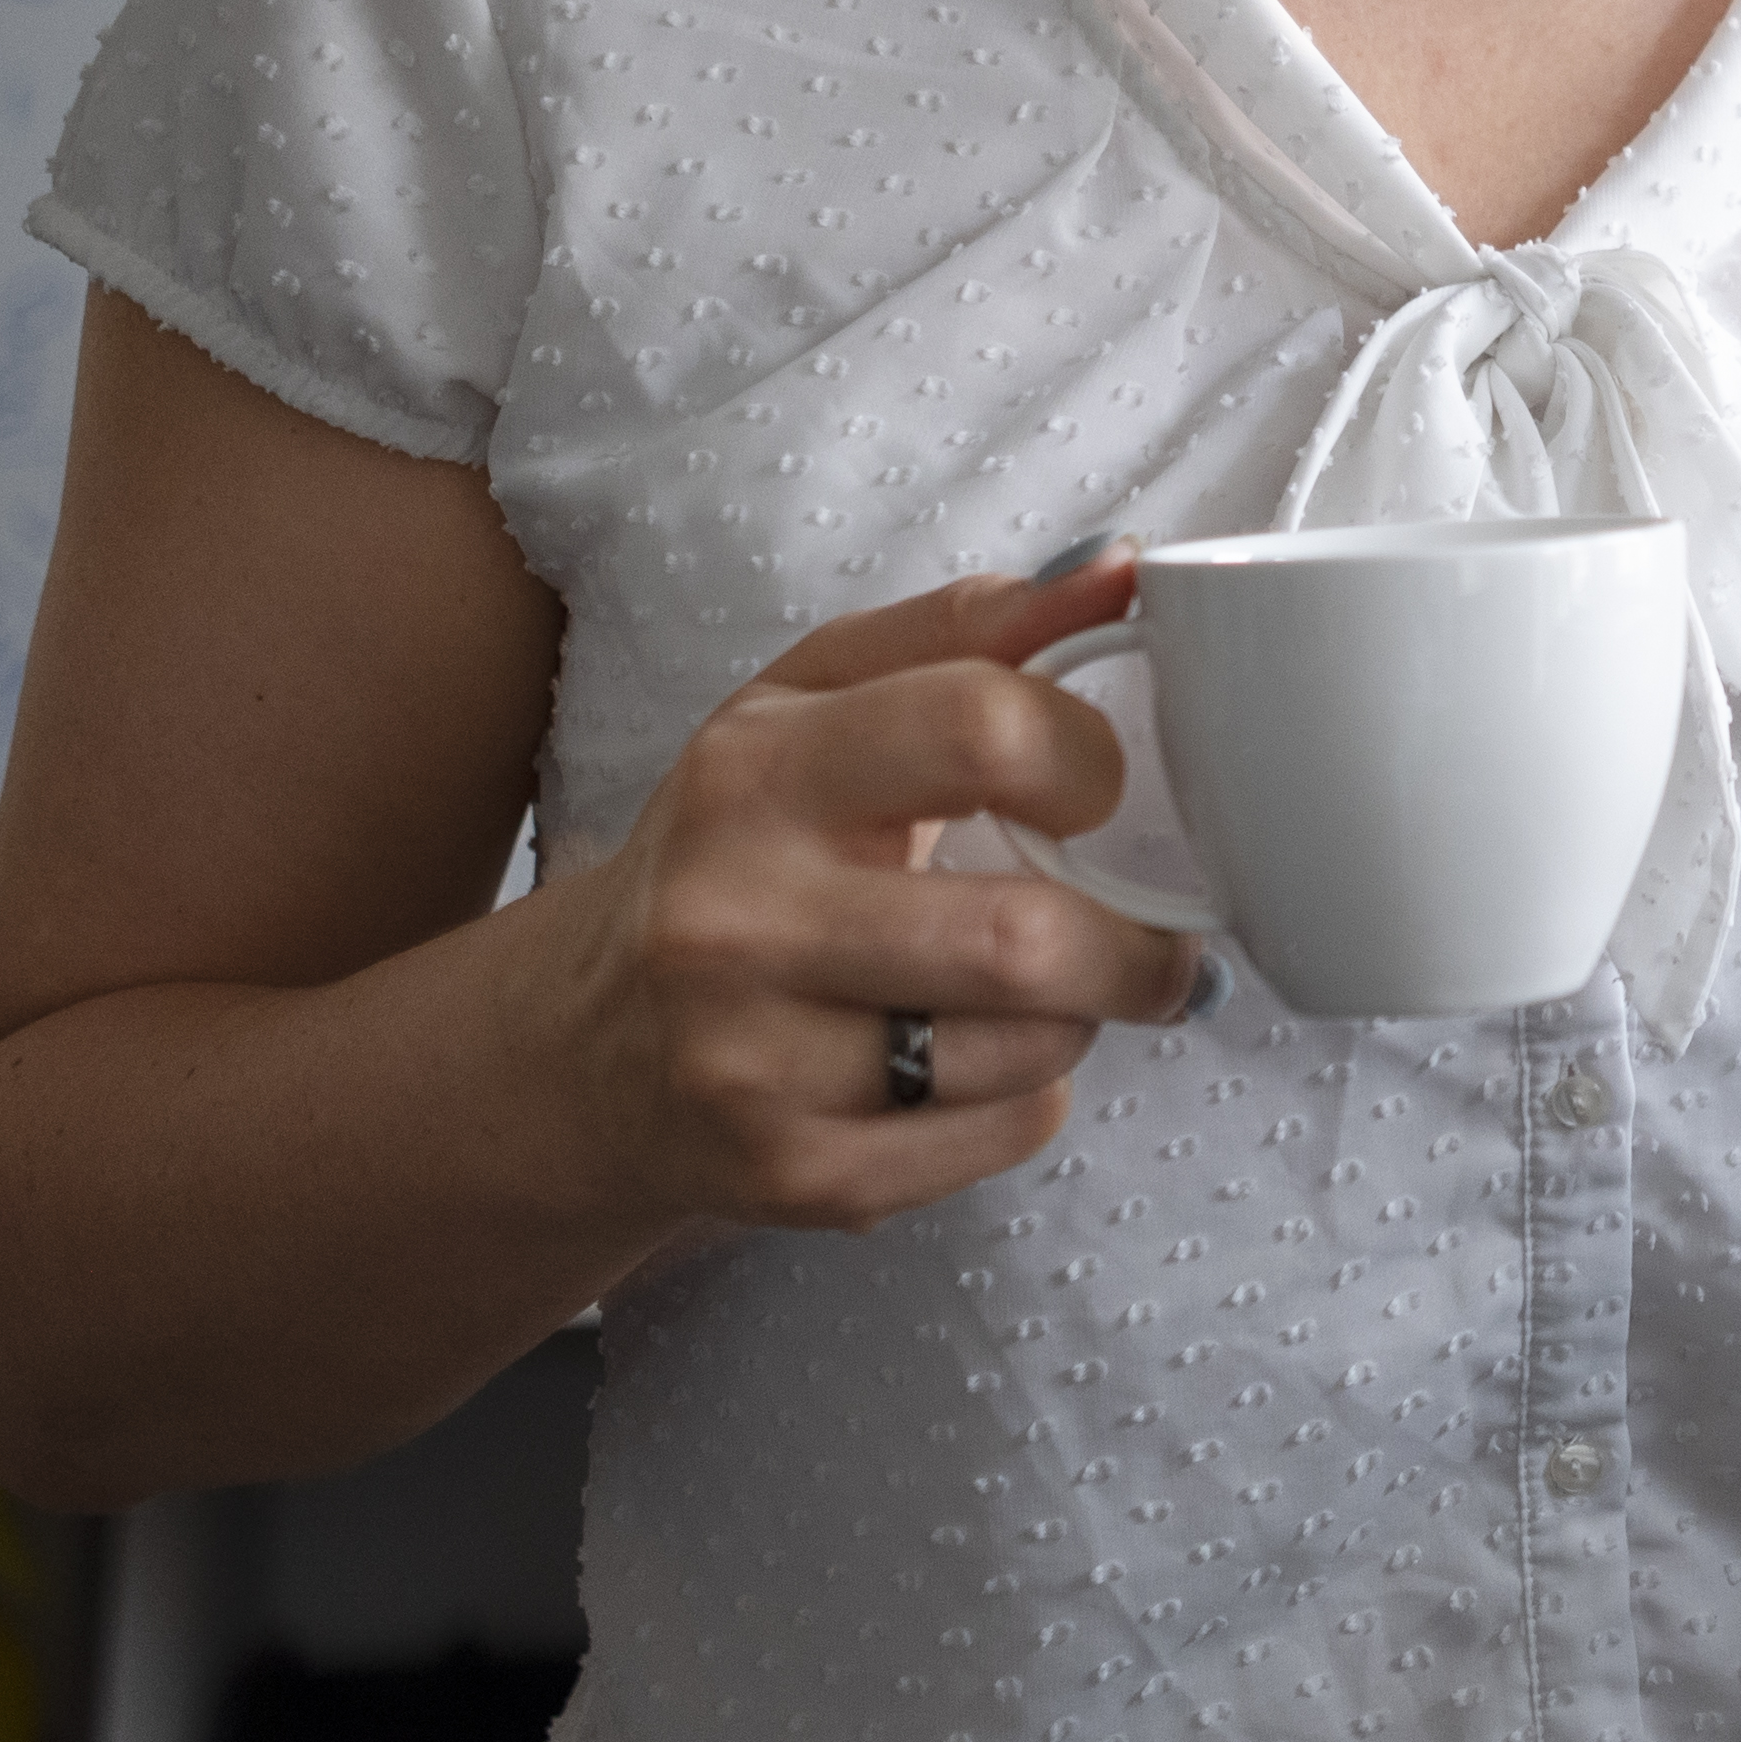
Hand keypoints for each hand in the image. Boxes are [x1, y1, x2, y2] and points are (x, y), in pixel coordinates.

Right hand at [510, 553, 1201, 1235]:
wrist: (588, 1045)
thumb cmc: (739, 846)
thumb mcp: (817, 703)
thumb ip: (972, 628)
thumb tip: (1124, 567)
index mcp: (756, 774)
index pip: (984, 729)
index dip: (1089, 756)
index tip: (1102, 788)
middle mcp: (737, 921)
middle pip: (1024, 938)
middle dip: (1135, 941)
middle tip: (1153, 932)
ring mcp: (753, 1062)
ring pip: (1029, 1049)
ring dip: (1083, 1017)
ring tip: (1051, 990)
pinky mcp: (790, 1174)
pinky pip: (1001, 1136)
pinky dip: (1033, 1096)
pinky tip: (982, 1062)